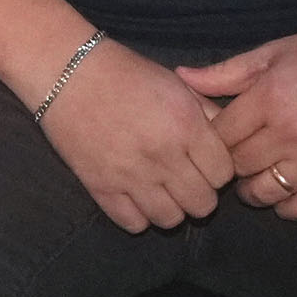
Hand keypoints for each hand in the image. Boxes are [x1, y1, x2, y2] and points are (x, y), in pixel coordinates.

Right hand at [39, 45, 234, 232]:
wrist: (68, 72)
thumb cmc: (125, 73)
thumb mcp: (176, 84)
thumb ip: (207, 113)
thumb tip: (228, 138)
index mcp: (185, 126)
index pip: (224, 175)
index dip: (219, 171)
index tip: (205, 162)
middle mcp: (163, 156)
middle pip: (203, 204)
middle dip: (201, 194)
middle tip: (187, 179)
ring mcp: (131, 176)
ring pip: (171, 220)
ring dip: (172, 208)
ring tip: (162, 191)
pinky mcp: (101, 188)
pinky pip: (133, 224)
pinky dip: (139, 216)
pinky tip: (137, 198)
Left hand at [178, 5, 296, 220]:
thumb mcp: (275, 51)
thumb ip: (226, 72)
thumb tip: (181, 77)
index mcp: (269, 98)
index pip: (218, 136)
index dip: (210, 138)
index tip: (215, 134)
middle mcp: (289, 133)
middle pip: (236, 166)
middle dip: (228, 162)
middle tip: (232, 154)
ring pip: (263, 193)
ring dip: (251, 187)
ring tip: (255, 172)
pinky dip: (285, 206)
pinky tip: (282, 189)